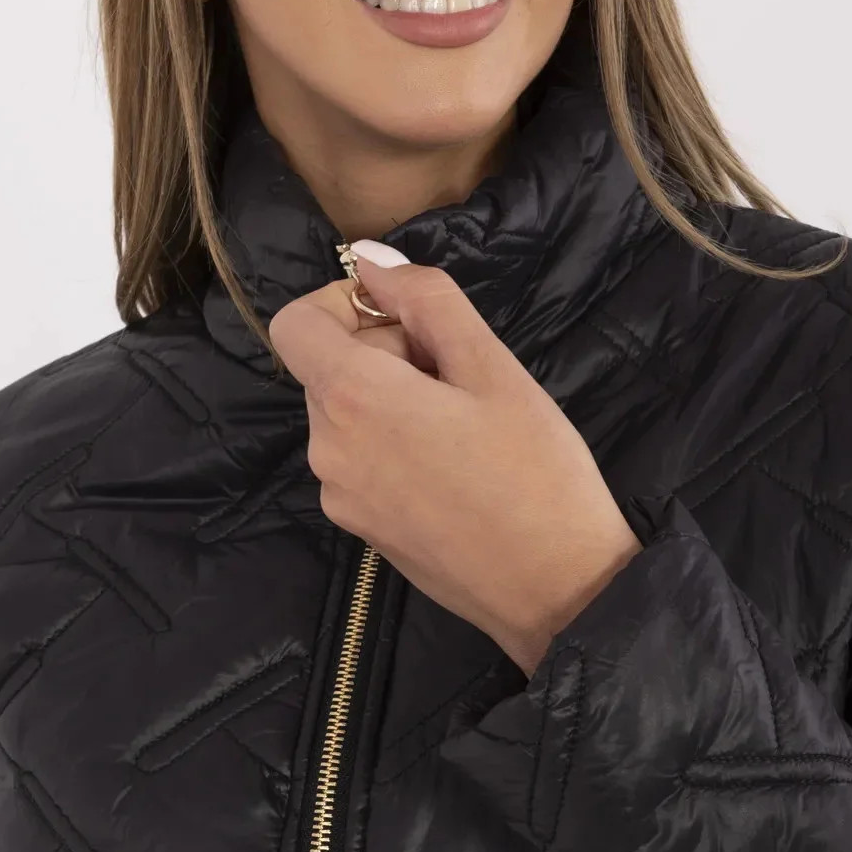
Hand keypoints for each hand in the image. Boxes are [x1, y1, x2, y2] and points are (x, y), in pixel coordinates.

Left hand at [266, 246, 642, 674]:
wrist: (556, 591)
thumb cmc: (536, 472)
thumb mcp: (493, 368)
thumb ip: (427, 301)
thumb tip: (370, 259)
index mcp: (352, 400)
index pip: (295, 325)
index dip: (342, 304)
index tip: (406, 320)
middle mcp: (328, 449)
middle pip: (327, 369)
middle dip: (385, 354)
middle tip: (463, 377)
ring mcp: (341, 497)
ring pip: (347, 416)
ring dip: (394, 401)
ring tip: (467, 427)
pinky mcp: (362, 531)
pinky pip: (361, 461)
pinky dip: (396, 446)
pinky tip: (459, 468)